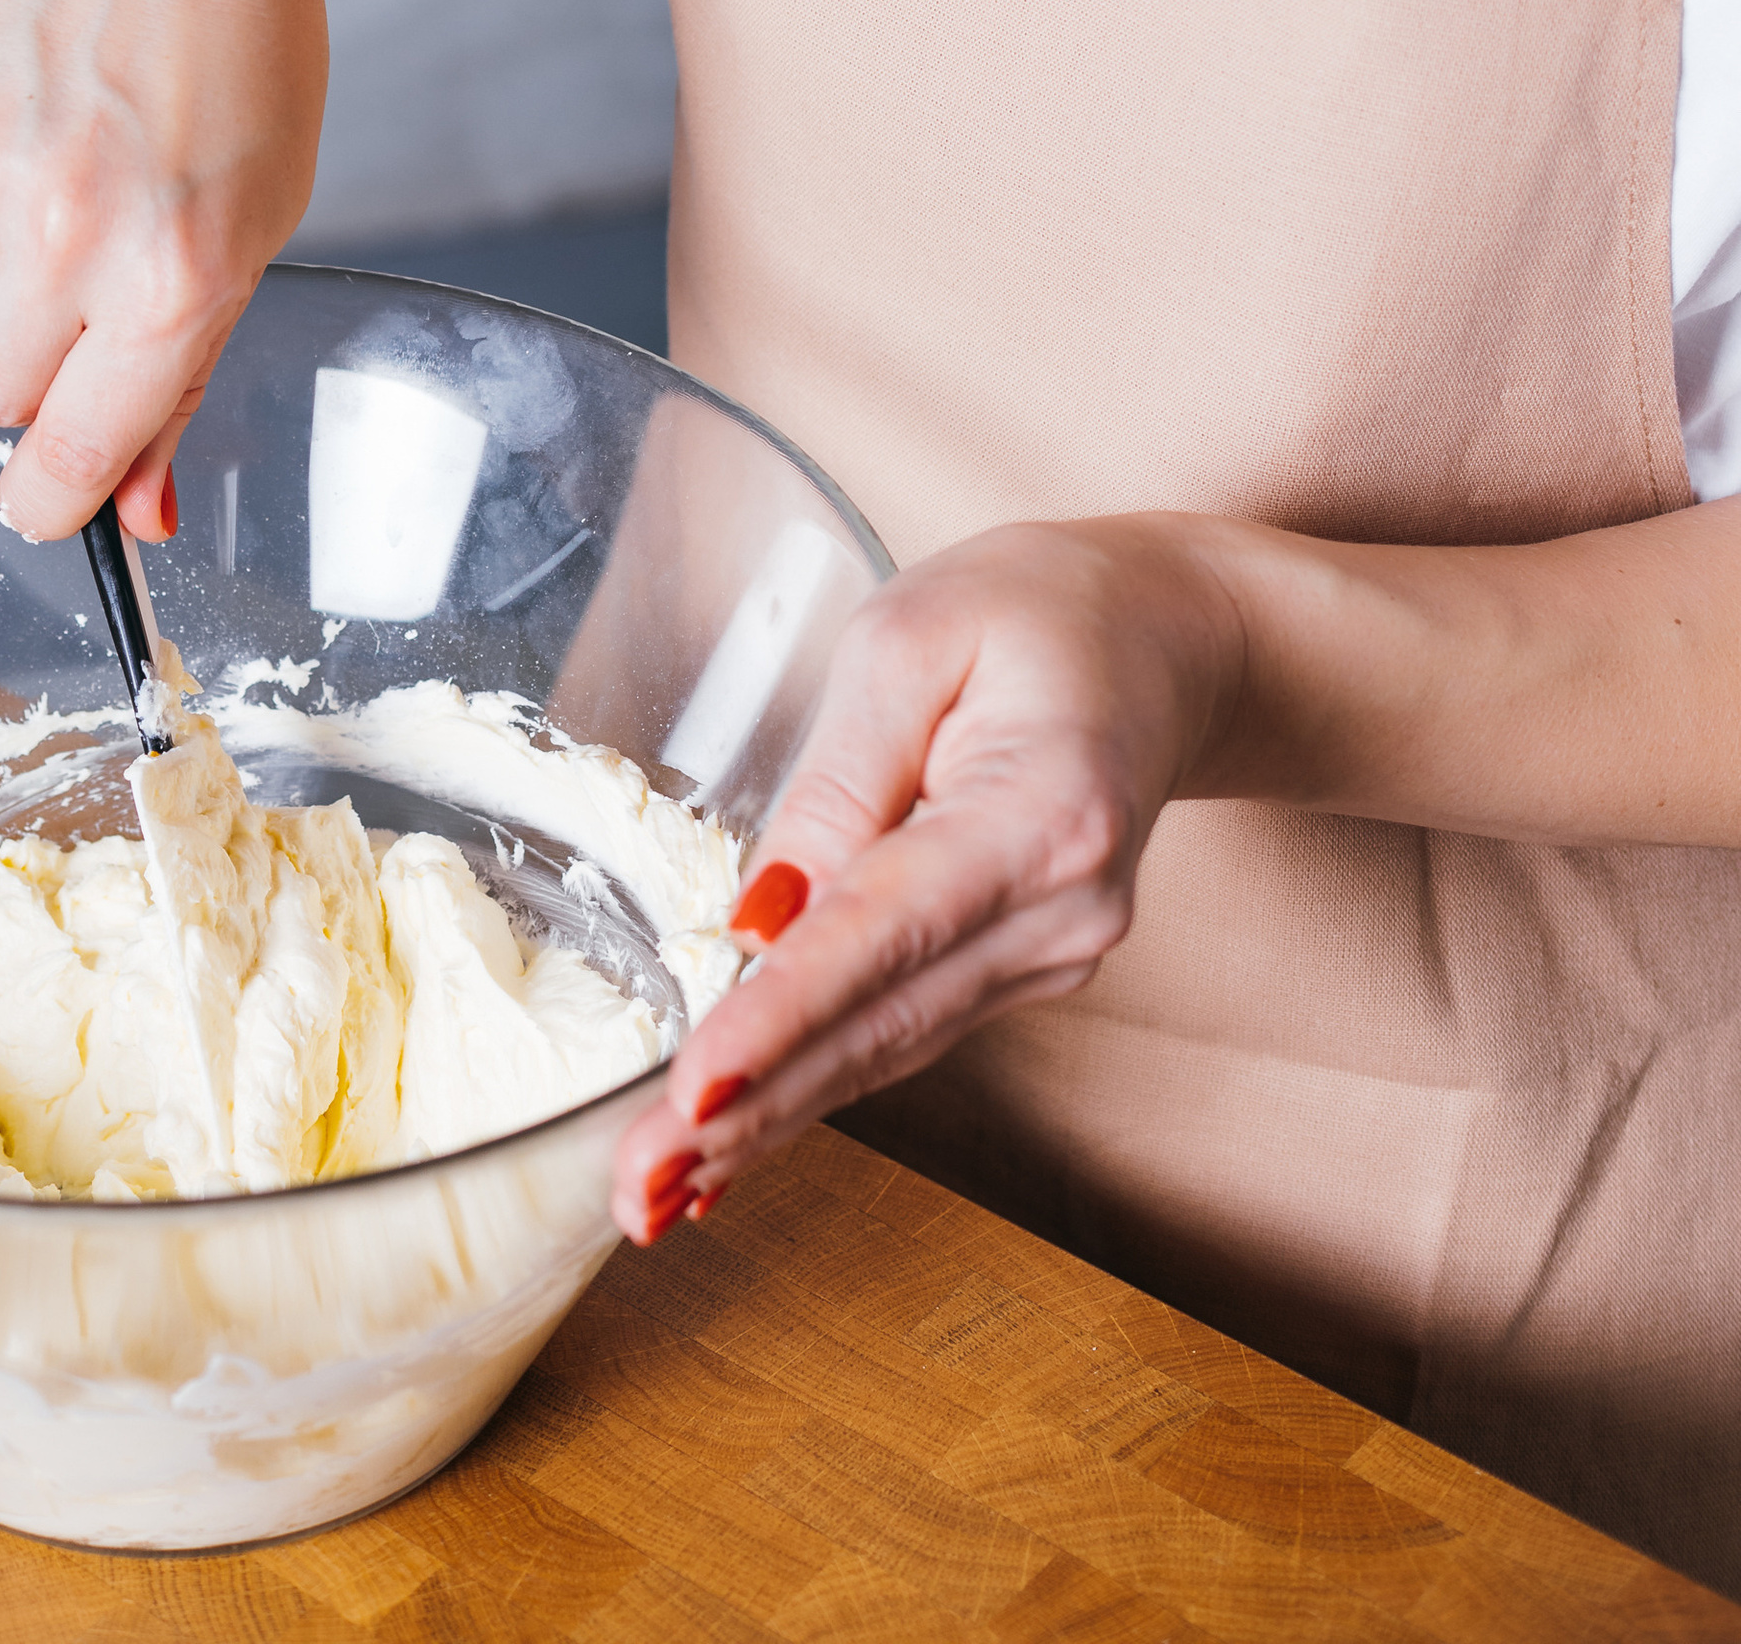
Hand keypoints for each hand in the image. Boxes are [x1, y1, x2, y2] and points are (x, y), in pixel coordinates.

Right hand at [0, 0, 325, 545]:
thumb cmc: (236, 60)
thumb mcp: (253, 224)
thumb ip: (181, 376)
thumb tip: (134, 516)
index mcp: (173, 279)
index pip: (75, 453)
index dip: (56, 498)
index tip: (48, 505)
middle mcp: (72, 237)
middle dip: (30, 357)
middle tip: (82, 272)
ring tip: (59, 164)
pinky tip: (12, 123)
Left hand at [610, 517, 1246, 1240]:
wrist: (1164, 639)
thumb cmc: (1036, 611)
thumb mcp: (912, 638)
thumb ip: (836, 778)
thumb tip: (759, 915)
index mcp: (1044, 813)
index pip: (886, 932)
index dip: (784, 1016)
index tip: (698, 1088)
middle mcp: (1065, 912)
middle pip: (880, 1024)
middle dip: (750, 1111)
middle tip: (636, 1189)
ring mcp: (1057, 955)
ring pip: (888, 1049)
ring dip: (769, 1119)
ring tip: (656, 1188)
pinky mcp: (1030, 970)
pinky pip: (907, 1031)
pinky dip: (818, 1084)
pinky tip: (737, 1141)